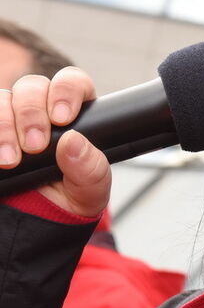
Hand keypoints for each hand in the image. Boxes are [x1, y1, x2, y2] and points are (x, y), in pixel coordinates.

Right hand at [0, 67, 110, 216]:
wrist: (38, 224)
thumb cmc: (70, 199)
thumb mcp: (90, 191)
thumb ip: (91, 168)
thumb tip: (73, 141)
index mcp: (76, 115)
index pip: (73, 83)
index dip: (66, 91)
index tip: (62, 118)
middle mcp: (41, 110)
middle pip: (33, 86)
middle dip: (32, 114)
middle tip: (35, 146)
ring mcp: (11, 118)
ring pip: (2, 98)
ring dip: (4, 125)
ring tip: (10, 160)